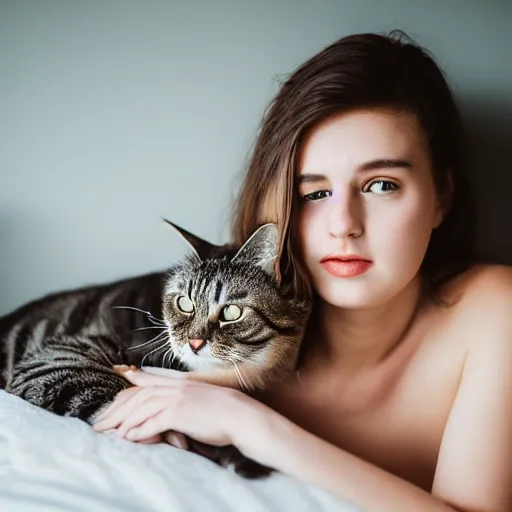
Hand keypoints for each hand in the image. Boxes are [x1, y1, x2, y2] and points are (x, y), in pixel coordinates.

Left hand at [92, 367, 254, 447]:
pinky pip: (153, 422)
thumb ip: (183, 403)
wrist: (241, 415)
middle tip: (100, 421)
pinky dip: (138, 431)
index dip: (133, 377)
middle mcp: (176, 388)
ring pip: (141, 407)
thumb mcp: (201, 400)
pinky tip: (128, 438)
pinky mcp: (180, 413)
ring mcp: (177, 399)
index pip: (150, 379)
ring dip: (123, 422)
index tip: (119, 373)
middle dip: (117, 409)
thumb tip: (170, 412)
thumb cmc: (224, 412)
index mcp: (181, 384)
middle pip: (138, 395)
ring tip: (108, 434)